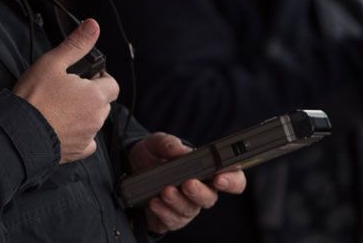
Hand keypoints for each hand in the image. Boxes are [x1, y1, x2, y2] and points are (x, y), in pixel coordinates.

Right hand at [13, 18, 118, 163]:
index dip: (99, 77)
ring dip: (84, 113)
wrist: (20, 131)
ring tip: (60, 107)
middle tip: (67, 90)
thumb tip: (93, 26)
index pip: (112, 83)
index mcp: (95, 95)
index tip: (84, 76)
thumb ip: (76, 44)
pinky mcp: (78, 151)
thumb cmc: (34, 97)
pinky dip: (80, 133)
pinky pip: (87, 141)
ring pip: (94, 120)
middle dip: (90, 94)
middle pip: (104, 102)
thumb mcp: (53, 62)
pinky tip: (63, 126)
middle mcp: (97, 118)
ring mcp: (88, 136)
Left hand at [128, 133, 245, 234]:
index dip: (232, 180)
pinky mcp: (171, 218)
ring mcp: (186, 206)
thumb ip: (168, 143)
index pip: (232, 178)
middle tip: (188, 184)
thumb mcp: (156, 143)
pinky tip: (154, 202)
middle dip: (199, 192)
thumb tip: (180, 149)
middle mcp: (201, 191)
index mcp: (206, 171)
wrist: (130, 170)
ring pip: (190, 210)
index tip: (220, 178)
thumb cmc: (153, 155)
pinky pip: (172, 220)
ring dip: (177, 201)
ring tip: (165, 191)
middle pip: (210, 198)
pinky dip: (163, 211)